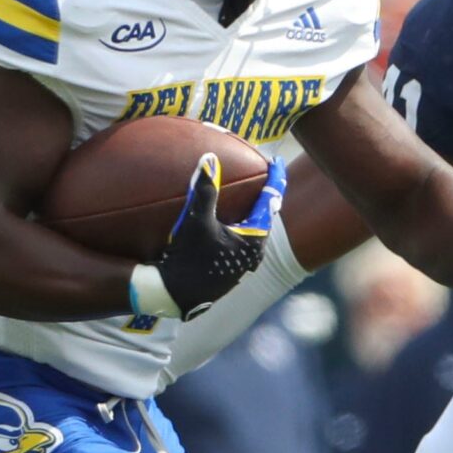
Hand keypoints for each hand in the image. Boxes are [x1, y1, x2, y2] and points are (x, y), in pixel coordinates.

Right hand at [135, 154, 284, 320]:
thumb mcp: (196, 220)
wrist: (174, 294)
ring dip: (252, 213)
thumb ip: (205, 190)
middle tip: (267, 177)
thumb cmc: (188, 257)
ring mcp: (244, 265)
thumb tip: (210, 158)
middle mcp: (255, 254)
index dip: (275, 180)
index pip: (270, 202)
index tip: (277, 162)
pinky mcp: (232, 272)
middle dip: (266, 196)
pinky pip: (242, 242)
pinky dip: (240, 227)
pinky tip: (229, 224)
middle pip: (265, 217)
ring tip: (249, 198)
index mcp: (255, 240)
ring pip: (254, 231)